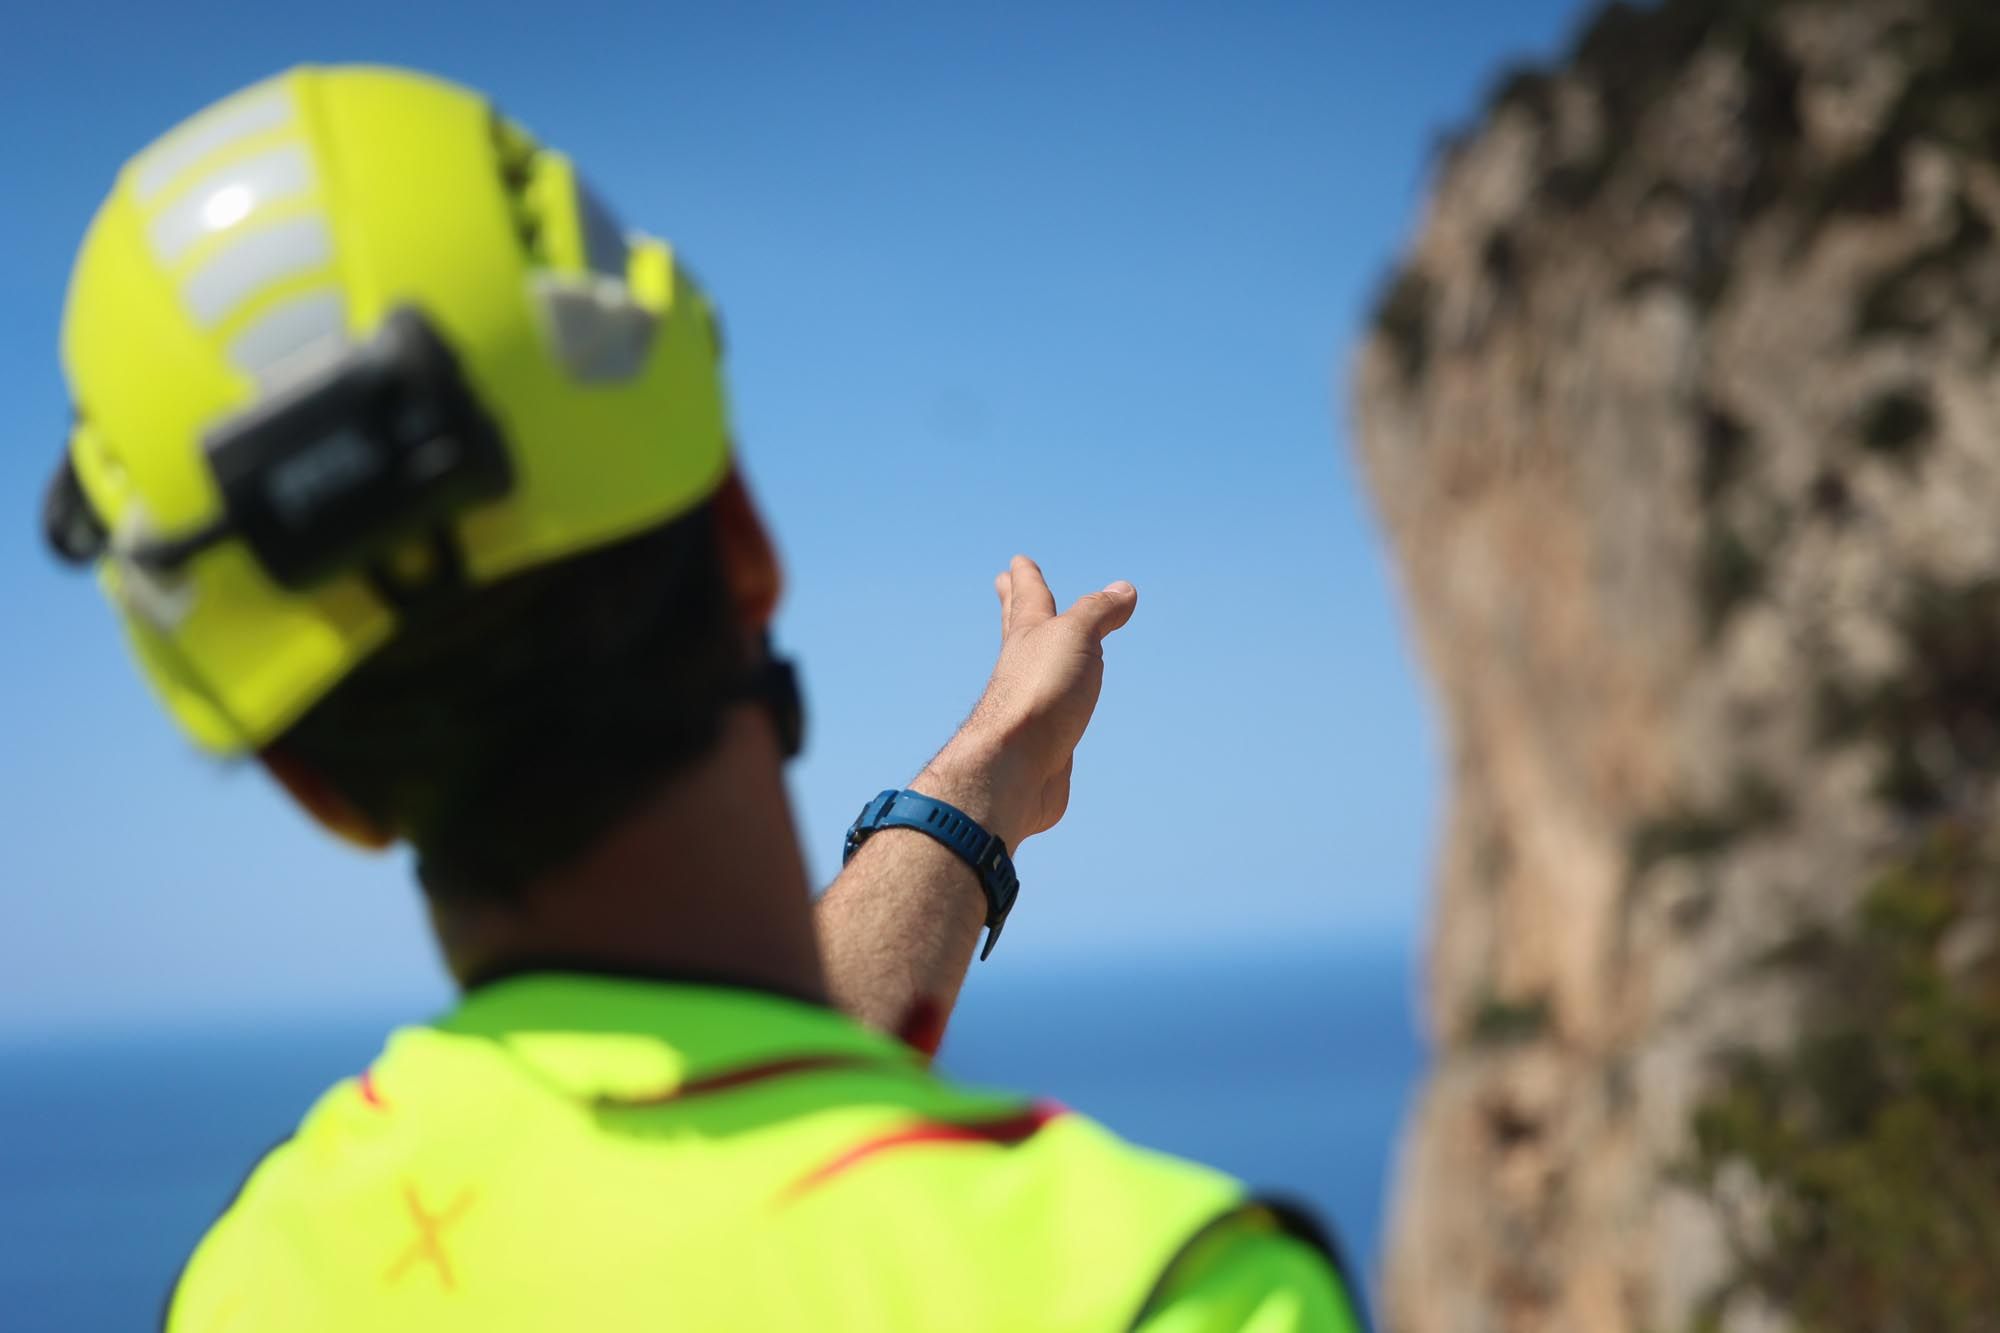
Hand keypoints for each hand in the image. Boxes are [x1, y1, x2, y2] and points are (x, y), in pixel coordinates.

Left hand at [911, 555, 1137, 848]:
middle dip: (1015, 604)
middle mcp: (1022, 668)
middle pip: (1019, 628)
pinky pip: (1053, 713)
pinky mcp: (1042, 742)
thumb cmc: (1041, 693)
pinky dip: (1059, 703)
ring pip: (1035, 671)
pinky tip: (1062, 709)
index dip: (1028, 578)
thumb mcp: (1076, 636)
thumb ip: (1098, 612)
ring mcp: (1030, 707)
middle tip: (1004, 584)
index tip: (1018, 562)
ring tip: (1044, 647)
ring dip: (1038, 654)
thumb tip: (1123, 590)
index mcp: (1028, 637)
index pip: (1029, 597)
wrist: (1016, 769)